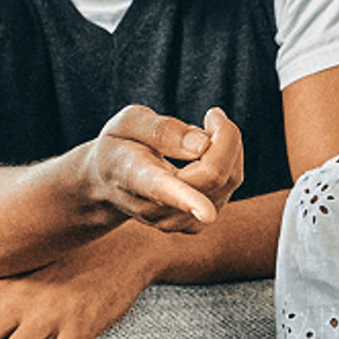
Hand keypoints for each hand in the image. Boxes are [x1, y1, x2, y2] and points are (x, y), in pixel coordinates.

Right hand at [81, 104, 243, 234]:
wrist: (108, 182)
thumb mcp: (128, 123)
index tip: (207, 213)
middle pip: (212, 176)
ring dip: (228, 148)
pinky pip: (230, 185)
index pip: (161, 188)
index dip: (187, 200)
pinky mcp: (195, 225)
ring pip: (228, 180)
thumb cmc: (120, 145)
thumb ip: (162, 130)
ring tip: (205, 131)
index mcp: (135, 176)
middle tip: (213, 114)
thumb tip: (203, 145)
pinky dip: (229, 162)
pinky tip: (206, 155)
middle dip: (225, 138)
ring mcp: (177, 221)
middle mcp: (155, 207)